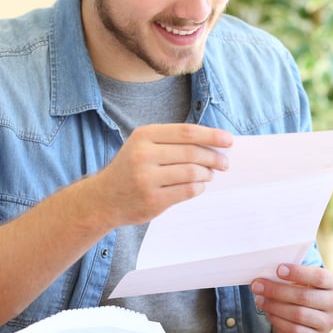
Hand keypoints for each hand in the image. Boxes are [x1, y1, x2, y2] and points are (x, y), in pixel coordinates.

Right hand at [93, 123, 232, 225]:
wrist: (104, 198)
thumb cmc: (131, 168)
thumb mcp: (143, 145)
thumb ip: (173, 142)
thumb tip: (213, 143)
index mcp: (144, 135)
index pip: (186, 132)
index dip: (211, 135)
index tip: (228, 140)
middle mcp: (143, 155)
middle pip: (191, 152)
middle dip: (214, 157)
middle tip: (224, 162)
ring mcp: (147, 179)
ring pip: (192, 172)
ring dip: (207, 174)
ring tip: (210, 174)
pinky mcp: (152, 200)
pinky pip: (187, 191)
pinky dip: (199, 188)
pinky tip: (199, 186)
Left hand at [251, 264, 332, 332]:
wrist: (313, 315)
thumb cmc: (304, 290)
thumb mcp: (303, 280)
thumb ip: (289, 276)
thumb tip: (265, 276)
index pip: (318, 277)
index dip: (298, 273)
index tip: (279, 269)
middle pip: (304, 296)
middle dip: (277, 290)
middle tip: (258, 285)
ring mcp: (328, 323)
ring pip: (298, 315)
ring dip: (274, 306)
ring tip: (259, 299)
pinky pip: (295, 331)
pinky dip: (278, 321)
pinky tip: (269, 312)